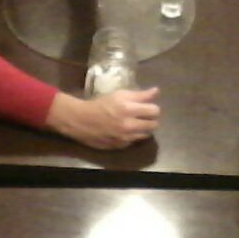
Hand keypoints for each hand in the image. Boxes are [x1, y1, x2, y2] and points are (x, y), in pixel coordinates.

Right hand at [46, 88, 160, 148]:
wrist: (82, 121)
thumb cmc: (101, 104)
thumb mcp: (120, 95)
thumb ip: (140, 94)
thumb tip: (157, 91)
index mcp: (129, 109)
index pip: (154, 111)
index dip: (153, 108)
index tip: (147, 107)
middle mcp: (129, 125)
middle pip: (154, 124)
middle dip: (150, 119)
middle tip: (143, 116)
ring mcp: (125, 137)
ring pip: (146, 134)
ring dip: (143, 128)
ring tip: (135, 123)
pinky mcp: (121, 146)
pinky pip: (134, 141)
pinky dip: (133, 136)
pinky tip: (125, 130)